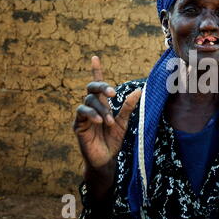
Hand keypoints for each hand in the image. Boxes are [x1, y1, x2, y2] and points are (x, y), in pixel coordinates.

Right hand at [73, 56, 140, 194]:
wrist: (107, 159)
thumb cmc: (114, 141)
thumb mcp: (124, 122)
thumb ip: (128, 106)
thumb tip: (139, 90)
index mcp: (103, 104)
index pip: (98, 84)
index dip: (96, 71)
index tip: (95, 58)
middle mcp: (92, 107)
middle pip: (91, 88)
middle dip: (101, 86)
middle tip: (113, 93)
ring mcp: (84, 116)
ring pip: (89, 101)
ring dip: (101, 109)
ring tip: (109, 121)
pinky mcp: (78, 125)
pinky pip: (82, 113)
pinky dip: (91, 114)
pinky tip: (99, 120)